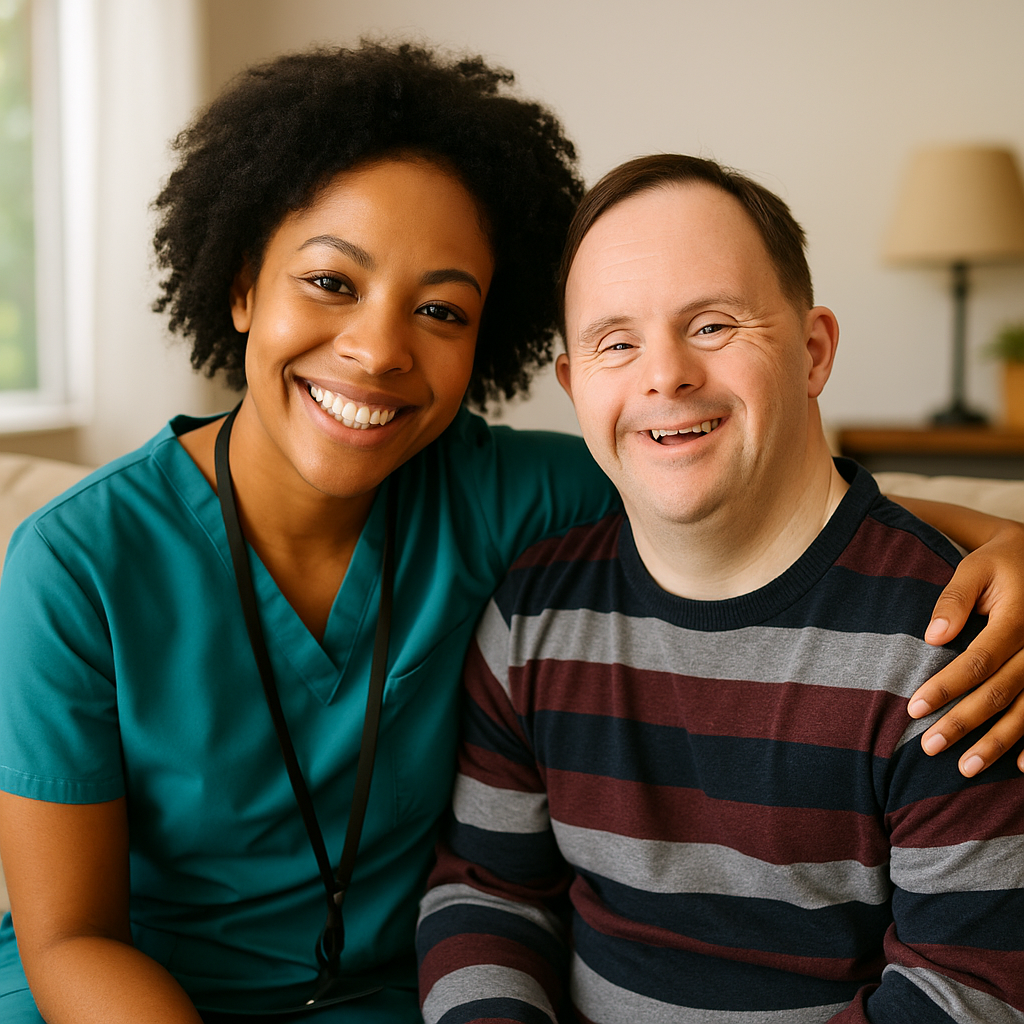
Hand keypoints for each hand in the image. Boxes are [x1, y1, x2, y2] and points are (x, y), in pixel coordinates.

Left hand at [908, 517, 1023, 775]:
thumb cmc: (999, 563)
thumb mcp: (975, 568)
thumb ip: (954, 599)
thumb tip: (932, 637)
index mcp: (1018, 620)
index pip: (978, 661)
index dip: (947, 687)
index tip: (915, 709)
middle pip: (1000, 693)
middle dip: (965, 723)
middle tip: (930, 747)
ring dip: (998, 742)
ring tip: (965, 768)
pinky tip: (1019, 768)